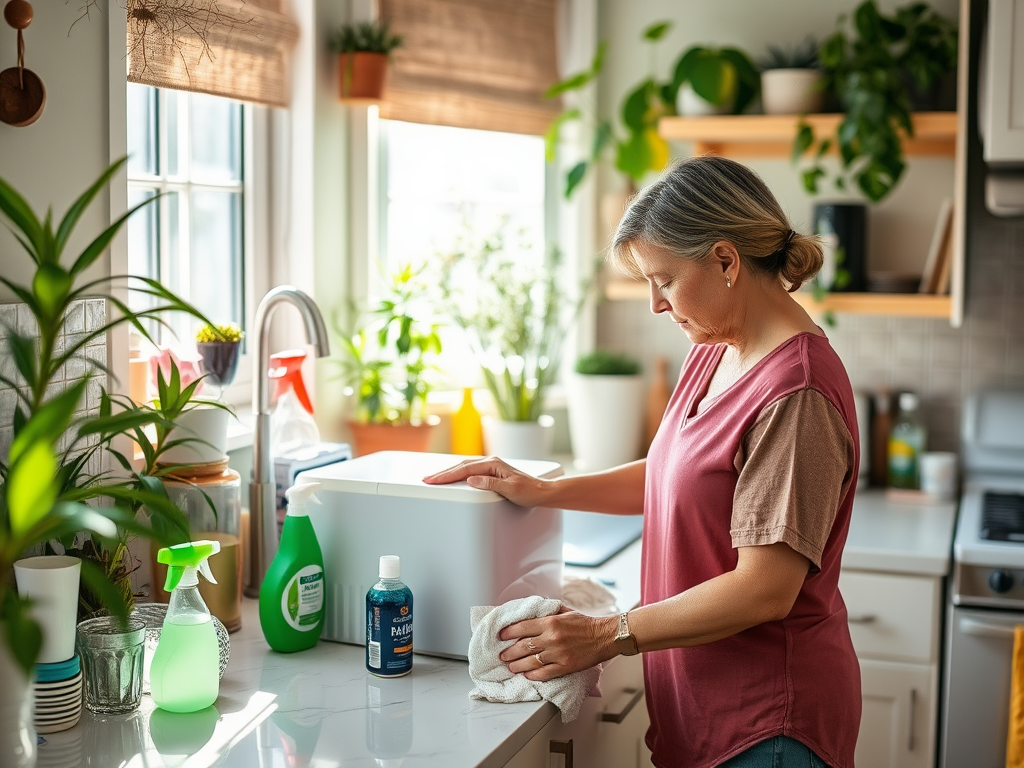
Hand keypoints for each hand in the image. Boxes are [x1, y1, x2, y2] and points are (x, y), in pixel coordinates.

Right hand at [422, 457, 551, 507]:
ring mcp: (491, 466)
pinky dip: (458, 474)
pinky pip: (470, 471)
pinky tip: (453, 477)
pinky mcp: (492, 472)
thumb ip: (490, 483)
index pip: (465, 470)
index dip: (447, 475)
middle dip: (443, 473)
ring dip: (449, 473)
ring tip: (435, 478)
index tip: (433, 480)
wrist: (542, 492)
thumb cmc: (529, 491)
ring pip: (464, 468)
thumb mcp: (510, 489)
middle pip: (461, 466)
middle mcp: (491, 462)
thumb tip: (471, 480)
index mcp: (493, 463)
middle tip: (427, 479)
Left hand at [497, 608, 619, 681]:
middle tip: (502, 656)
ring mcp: (558, 654)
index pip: (522, 627)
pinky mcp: (565, 666)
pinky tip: (527, 675)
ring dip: (517, 666)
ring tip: (511, 667)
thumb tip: (529, 613)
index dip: (508, 632)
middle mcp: (552, 638)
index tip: (501, 636)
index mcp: (551, 622)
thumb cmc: (584, 623)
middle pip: (523, 647)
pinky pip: (544, 673)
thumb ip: (546, 612)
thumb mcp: (564, 611)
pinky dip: (533, 675)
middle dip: (509, 653)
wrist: (605, 636)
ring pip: (530, 662)